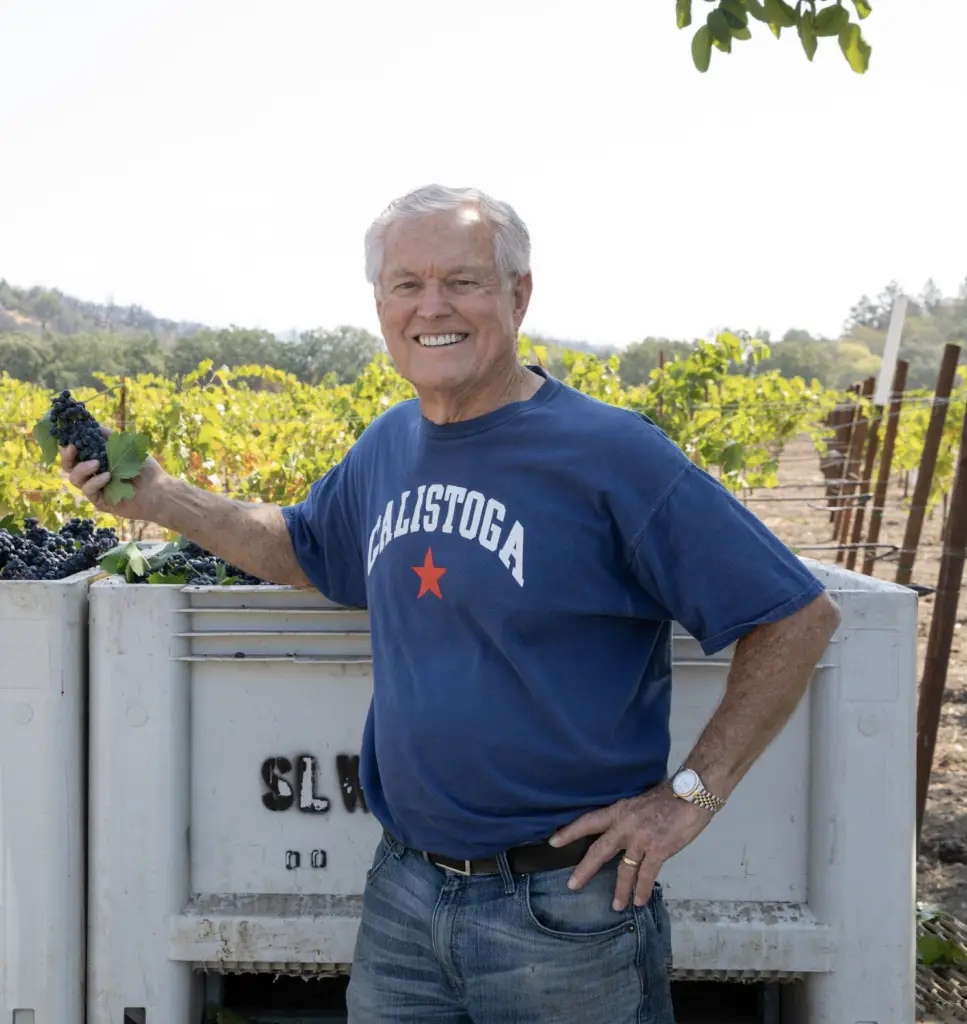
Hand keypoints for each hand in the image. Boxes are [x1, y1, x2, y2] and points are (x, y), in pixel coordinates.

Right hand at [61, 427, 171, 521]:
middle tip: (72, 448)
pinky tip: (107, 476)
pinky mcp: (100, 501)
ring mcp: (95, 489)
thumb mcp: (128, 447)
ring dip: (82, 468)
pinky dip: (95, 481)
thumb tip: (93, 424)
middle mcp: (93, 474)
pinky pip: (88, 490)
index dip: (69, 445)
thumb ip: (110, 436)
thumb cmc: (146, 469)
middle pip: (69, 466)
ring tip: (96, 463)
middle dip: (67, 456)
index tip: (69, 436)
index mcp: (98, 461)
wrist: (159, 490)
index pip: (76, 453)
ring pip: (75, 478)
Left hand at [549, 784, 711, 911]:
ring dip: (619, 890)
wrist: (692, 794)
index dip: (570, 832)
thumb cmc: (669, 796)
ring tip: (614, 906)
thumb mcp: (639, 802)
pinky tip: (639, 901)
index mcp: (619, 811)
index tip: (553, 842)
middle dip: (584, 870)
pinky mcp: (658, 850)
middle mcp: (625, 826)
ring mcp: (641, 839)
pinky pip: (646, 876)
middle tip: (572, 885)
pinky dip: (642, 891)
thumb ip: (628, 817)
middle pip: (599, 851)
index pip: (589, 821)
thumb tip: (621, 830)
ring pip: (624, 870)